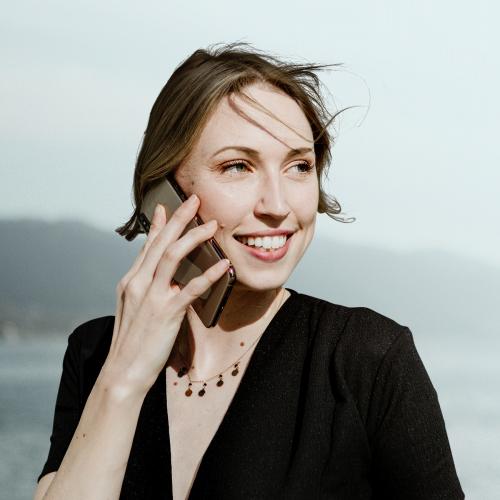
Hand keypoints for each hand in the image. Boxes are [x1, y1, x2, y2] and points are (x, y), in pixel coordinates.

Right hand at [101, 194, 229, 396]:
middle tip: (194, 200)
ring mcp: (150, 296)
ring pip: (172, 257)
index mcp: (131, 281)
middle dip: (179, 219)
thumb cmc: (132, 342)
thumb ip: (147, 290)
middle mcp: (138, 283)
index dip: (159, 225)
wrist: (122, 372)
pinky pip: (190, 288)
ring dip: (193, 237)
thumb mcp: (133, 309)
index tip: (166, 205)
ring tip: (211, 225)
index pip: (147, 246)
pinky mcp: (165, 313)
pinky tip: (223, 266)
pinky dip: (208, 275)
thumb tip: (166, 278)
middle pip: (160, 243)